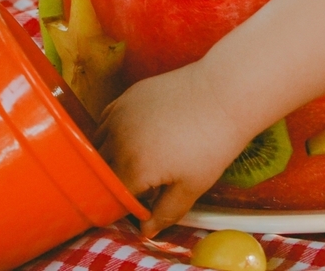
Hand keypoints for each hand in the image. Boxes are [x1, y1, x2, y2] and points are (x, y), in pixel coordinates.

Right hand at [96, 65, 249, 237]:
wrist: (225, 93)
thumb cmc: (214, 142)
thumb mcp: (193, 186)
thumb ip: (166, 213)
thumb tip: (147, 232)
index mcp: (131, 169)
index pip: (111, 199)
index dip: (122, 208)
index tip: (138, 207)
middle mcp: (116, 141)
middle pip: (101, 174)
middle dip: (115, 184)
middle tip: (142, 186)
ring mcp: (119, 114)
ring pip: (98, 146)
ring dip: (110, 159)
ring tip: (140, 161)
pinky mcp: (127, 96)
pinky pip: (107, 121)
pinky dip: (113, 134)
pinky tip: (136, 137)